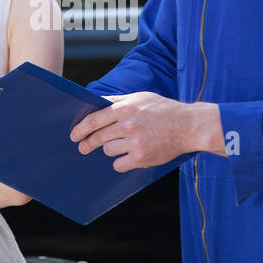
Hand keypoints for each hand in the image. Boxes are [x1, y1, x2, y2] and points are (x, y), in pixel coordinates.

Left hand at [68, 92, 196, 171]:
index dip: (80, 128)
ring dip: (111, 149)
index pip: (94, 119)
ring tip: (123, 145)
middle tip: (84, 147)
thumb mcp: (141, 97)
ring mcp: (134, 142)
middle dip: (88, 143)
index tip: (74, 135)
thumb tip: (96, 102)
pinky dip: (121, 162)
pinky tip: (129, 156)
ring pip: (108, 150)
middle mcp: (128, 125)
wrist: (189, 126)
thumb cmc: (164, 110)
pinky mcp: (141, 158)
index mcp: (126, 108)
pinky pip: (118, 164)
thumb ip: (118, 100)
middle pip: (97, 137)